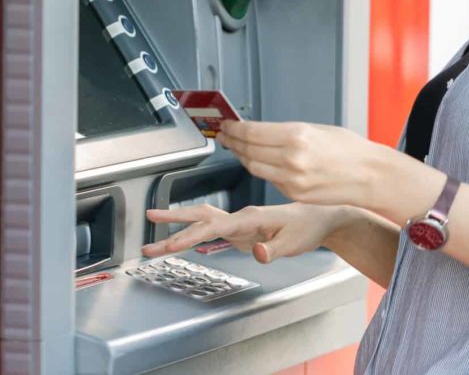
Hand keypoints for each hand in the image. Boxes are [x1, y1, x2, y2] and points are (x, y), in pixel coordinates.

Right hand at [141, 202, 352, 263]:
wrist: (320, 217)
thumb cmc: (307, 227)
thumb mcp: (293, 243)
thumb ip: (272, 249)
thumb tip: (255, 253)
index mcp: (250, 218)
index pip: (212, 226)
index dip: (189, 235)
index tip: (170, 245)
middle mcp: (241, 216)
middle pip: (200, 216)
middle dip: (173, 221)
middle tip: (148, 221)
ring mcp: (239, 221)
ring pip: (202, 218)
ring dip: (178, 223)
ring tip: (155, 226)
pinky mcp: (240, 228)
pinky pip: (211, 226)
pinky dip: (193, 230)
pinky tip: (183, 237)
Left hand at [217, 120, 385, 206]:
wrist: (370, 176)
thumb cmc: (349, 150)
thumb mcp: (316, 129)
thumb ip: (286, 132)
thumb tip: (260, 132)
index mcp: (297, 136)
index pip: (251, 132)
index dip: (234, 129)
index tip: (227, 125)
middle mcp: (291, 159)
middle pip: (248, 150)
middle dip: (232, 141)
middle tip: (224, 135)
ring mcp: (291, 180)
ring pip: (253, 167)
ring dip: (240, 156)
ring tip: (235, 147)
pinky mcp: (294, 194)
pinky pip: (268, 179)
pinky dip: (258, 168)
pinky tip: (256, 161)